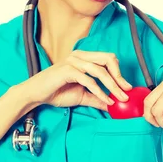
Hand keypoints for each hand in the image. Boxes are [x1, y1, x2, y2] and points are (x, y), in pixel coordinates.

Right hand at [17, 50, 132, 110]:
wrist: (36, 94)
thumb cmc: (56, 92)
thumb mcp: (82, 96)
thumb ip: (98, 98)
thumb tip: (114, 105)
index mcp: (84, 57)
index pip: (108, 58)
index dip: (119, 72)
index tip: (126, 87)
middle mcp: (80, 55)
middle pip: (108, 59)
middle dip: (119, 76)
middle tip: (127, 91)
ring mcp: (73, 61)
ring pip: (100, 71)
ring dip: (113, 86)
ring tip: (120, 98)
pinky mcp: (67, 70)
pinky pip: (89, 80)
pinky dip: (99, 91)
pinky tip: (106, 100)